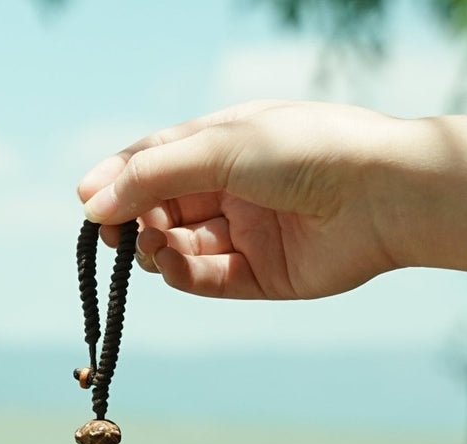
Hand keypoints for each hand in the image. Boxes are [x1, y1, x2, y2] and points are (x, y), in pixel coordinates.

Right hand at [77, 101, 404, 300]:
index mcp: (229, 143)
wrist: (381, 195)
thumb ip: (153, 176)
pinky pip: (206, 278)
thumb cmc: (307, 151)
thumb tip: (91, 202)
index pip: (159, 160)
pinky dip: (180, 272)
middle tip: (108, 231)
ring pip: (180, 245)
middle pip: (164, 206)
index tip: (85, 200)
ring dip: (154, 246)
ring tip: (146, 242)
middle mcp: (236, 188)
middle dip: (132, 218)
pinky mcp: (261, 276)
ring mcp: (248, 233)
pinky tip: (166, 260)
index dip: (121, 179)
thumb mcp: (220, 148)